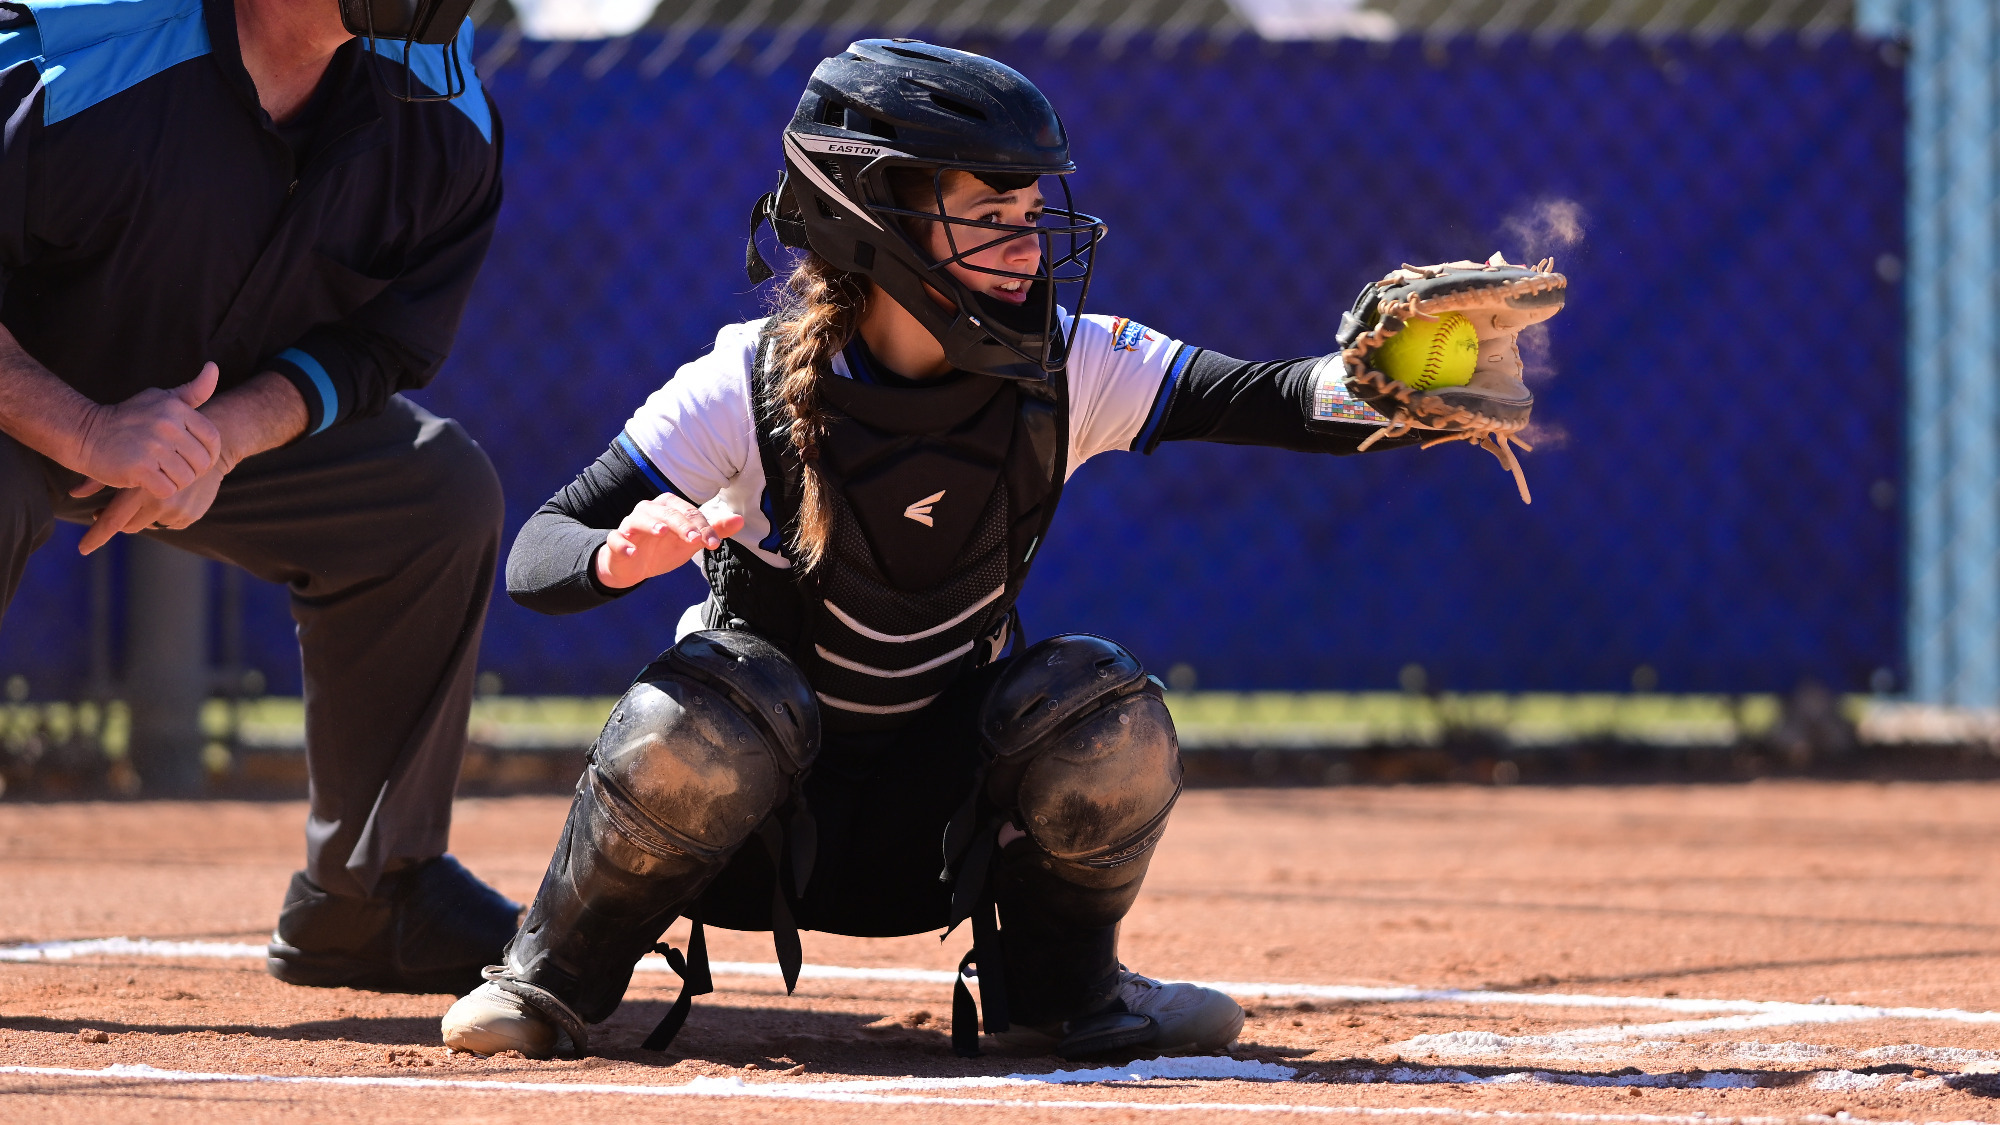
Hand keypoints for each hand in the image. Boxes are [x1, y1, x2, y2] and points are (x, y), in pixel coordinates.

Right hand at [70, 363, 221, 498]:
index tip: (192, 458)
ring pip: (186, 478)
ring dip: (174, 482)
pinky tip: (148, 481)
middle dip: (191, 470)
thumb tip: (213, 367)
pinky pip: (168, 490)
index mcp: (176, 409)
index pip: (213, 439)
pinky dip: (160, 490)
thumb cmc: (129, 418)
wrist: (86, 434)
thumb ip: (192, 390)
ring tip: (159, 473)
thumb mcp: (161, 399)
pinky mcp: (139, 468)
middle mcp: (167, 425)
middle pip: (202, 462)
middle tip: (171, 468)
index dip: (208, 454)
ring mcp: (153, 447)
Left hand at [76, 454, 229, 555]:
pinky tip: (168, 496)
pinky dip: (163, 515)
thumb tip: (73, 494)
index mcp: (142, 488)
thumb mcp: (129, 455)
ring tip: (147, 494)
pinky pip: (167, 524)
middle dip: (119, 520)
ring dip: (144, 514)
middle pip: (129, 526)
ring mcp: (178, 512)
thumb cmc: (162, 445)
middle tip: (106, 511)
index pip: (114, 520)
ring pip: (149, 524)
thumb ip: (100, 478)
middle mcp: (161, 503)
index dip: (97, 536)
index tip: (83, 549)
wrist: (211, 446)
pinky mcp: (191, 516)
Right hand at [595, 495, 744, 589]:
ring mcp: (630, 525)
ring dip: (651, 524)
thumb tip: (740, 519)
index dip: (703, 527)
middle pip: (667, 513)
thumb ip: (714, 531)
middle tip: (695, 540)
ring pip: (639, 519)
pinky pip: (616, 539)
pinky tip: (632, 551)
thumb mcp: (691, 542)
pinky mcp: (616, 541)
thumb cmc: (664, 548)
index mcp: (669, 507)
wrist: (634, 566)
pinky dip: (623, 543)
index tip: (714, 544)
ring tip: (662, 532)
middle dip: (682, 525)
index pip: (688, 513)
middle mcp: (649, 510)